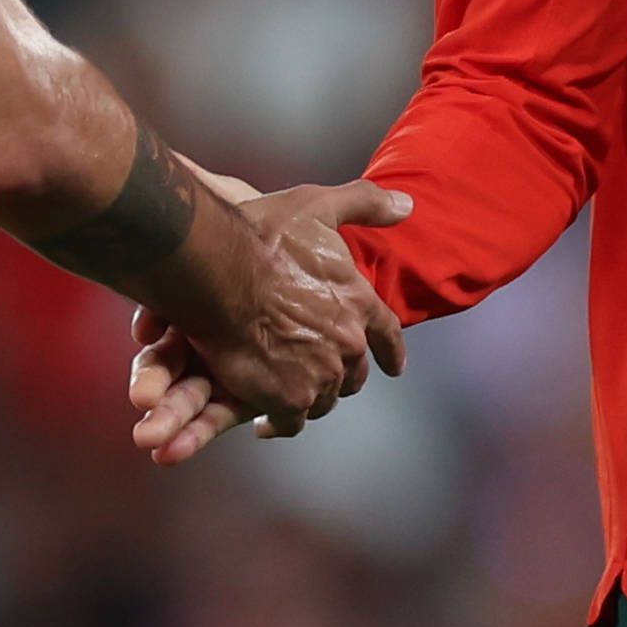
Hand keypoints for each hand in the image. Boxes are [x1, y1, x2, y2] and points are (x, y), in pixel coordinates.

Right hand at [130, 179, 411, 462]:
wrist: (220, 271)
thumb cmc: (263, 237)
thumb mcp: (318, 206)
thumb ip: (364, 204)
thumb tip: (407, 204)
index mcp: (359, 301)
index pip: (388, 335)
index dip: (391, 352)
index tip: (394, 368)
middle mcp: (348, 343)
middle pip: (353, 374)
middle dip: (339, 375)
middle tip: (316, 374)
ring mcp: (319, 374)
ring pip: (322, 400)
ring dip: (308, 398)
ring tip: (287, 397)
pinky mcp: (287, 398)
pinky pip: (291, 421)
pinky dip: (278, 422)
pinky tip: (264, 421)